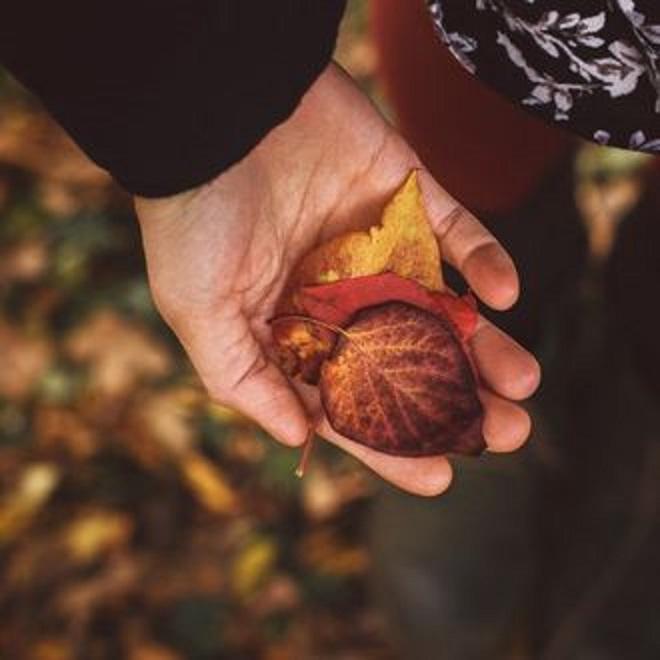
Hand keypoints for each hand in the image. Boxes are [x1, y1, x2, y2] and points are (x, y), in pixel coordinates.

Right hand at [134, 63, 539, 495]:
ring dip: (487, 345)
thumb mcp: (198, 312)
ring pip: (442, 306)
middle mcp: (338, 294)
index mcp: (291, 329)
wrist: (216, 108)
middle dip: (456, 399)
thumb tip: (301, 440)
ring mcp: (376, 245)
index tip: (439, 476)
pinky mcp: (405, 195)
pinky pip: (457, 232)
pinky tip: (504, 295)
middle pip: (407, 360)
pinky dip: (485, 262)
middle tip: (506, 434)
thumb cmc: (193, 218)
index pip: (347, 400)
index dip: (390, 442)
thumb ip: (244, 379)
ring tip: (526, 383)